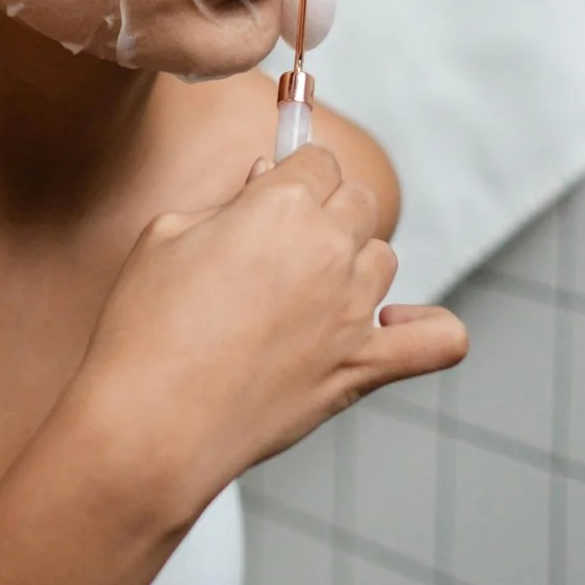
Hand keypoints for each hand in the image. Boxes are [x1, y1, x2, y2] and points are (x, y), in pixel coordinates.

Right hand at [68, 144, 468, 520]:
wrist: (153, 423)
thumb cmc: (145, 327)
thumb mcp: (166, 236)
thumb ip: (226, 202)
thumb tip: (264, 181)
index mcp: (282, 204)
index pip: (317, 161)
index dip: (292, 174)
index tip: (272, 190)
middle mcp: (329, 249)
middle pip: (357, 201)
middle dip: (324, 210)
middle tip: (278, 243)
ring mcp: (353, 311)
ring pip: (383, 259)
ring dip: (354, 262)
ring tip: (307, 290)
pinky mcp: (364, 368)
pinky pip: (438, 341)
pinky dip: (428, 327)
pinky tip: (392, 323)